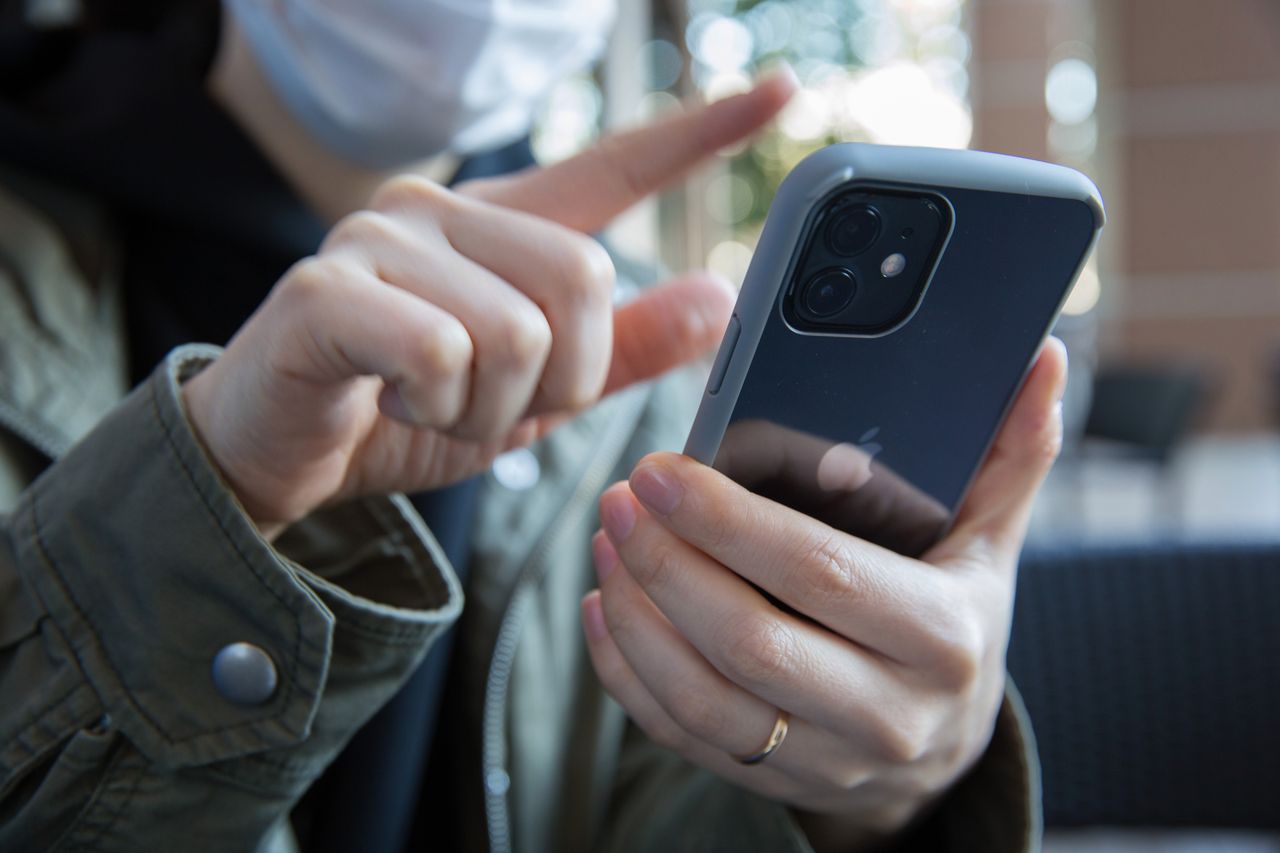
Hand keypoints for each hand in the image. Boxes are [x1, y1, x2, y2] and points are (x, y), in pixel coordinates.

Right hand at [182, 71, 796, 532]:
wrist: (284, 455)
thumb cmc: (408, 414)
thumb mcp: (534, 394)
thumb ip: (624, 349)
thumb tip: (720, 295)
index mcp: (503, 225)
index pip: (615, 165)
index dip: (701, 133)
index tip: (783, 92)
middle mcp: (444, 208)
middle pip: (584, 277)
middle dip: (563, 378)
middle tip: (504, 407)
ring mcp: (382, 238)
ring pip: (516, 330)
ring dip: (494, 407)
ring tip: (440, 407)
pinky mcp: (328, 287)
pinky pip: (444, 352)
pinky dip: (440, 407)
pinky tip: (396, 404)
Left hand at [583, 339, 1067, 850]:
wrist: (942, 747)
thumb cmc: (953, 619)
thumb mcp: (988, 542)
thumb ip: (1009, 453)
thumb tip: (1041, 361)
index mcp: (940, 634)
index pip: (819, 572)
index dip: (730, 521)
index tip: (662, 468)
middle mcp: (887, 712)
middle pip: (749, 641)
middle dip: (668, 563)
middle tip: (621, 496)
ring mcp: (826, 761)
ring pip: (702, 698)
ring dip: (636, 614)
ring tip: (605, 540)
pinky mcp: (771, 782)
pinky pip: (680, 735)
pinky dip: (627, 673)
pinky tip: (604, 608)